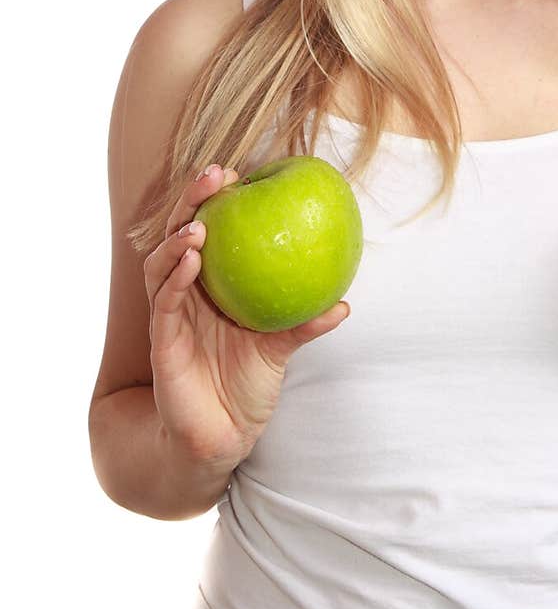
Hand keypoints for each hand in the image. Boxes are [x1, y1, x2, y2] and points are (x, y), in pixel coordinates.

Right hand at [144, 163, 350, 469]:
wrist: (223, 436)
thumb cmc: (248, 384)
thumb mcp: (282, 347)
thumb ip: (307, 324)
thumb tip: (345, 303)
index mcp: (212, 285)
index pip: (212, 230)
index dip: (219, 200)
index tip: (240, 172)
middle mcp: (186, 292)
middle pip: (180, 233)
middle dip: (193, 200)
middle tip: (216, 174)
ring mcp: (170, 314)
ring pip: (162, 262)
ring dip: (177, 237)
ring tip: (200, 222)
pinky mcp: (161, 341)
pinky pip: (163, 302)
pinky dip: (173, 277)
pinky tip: (191, 260)